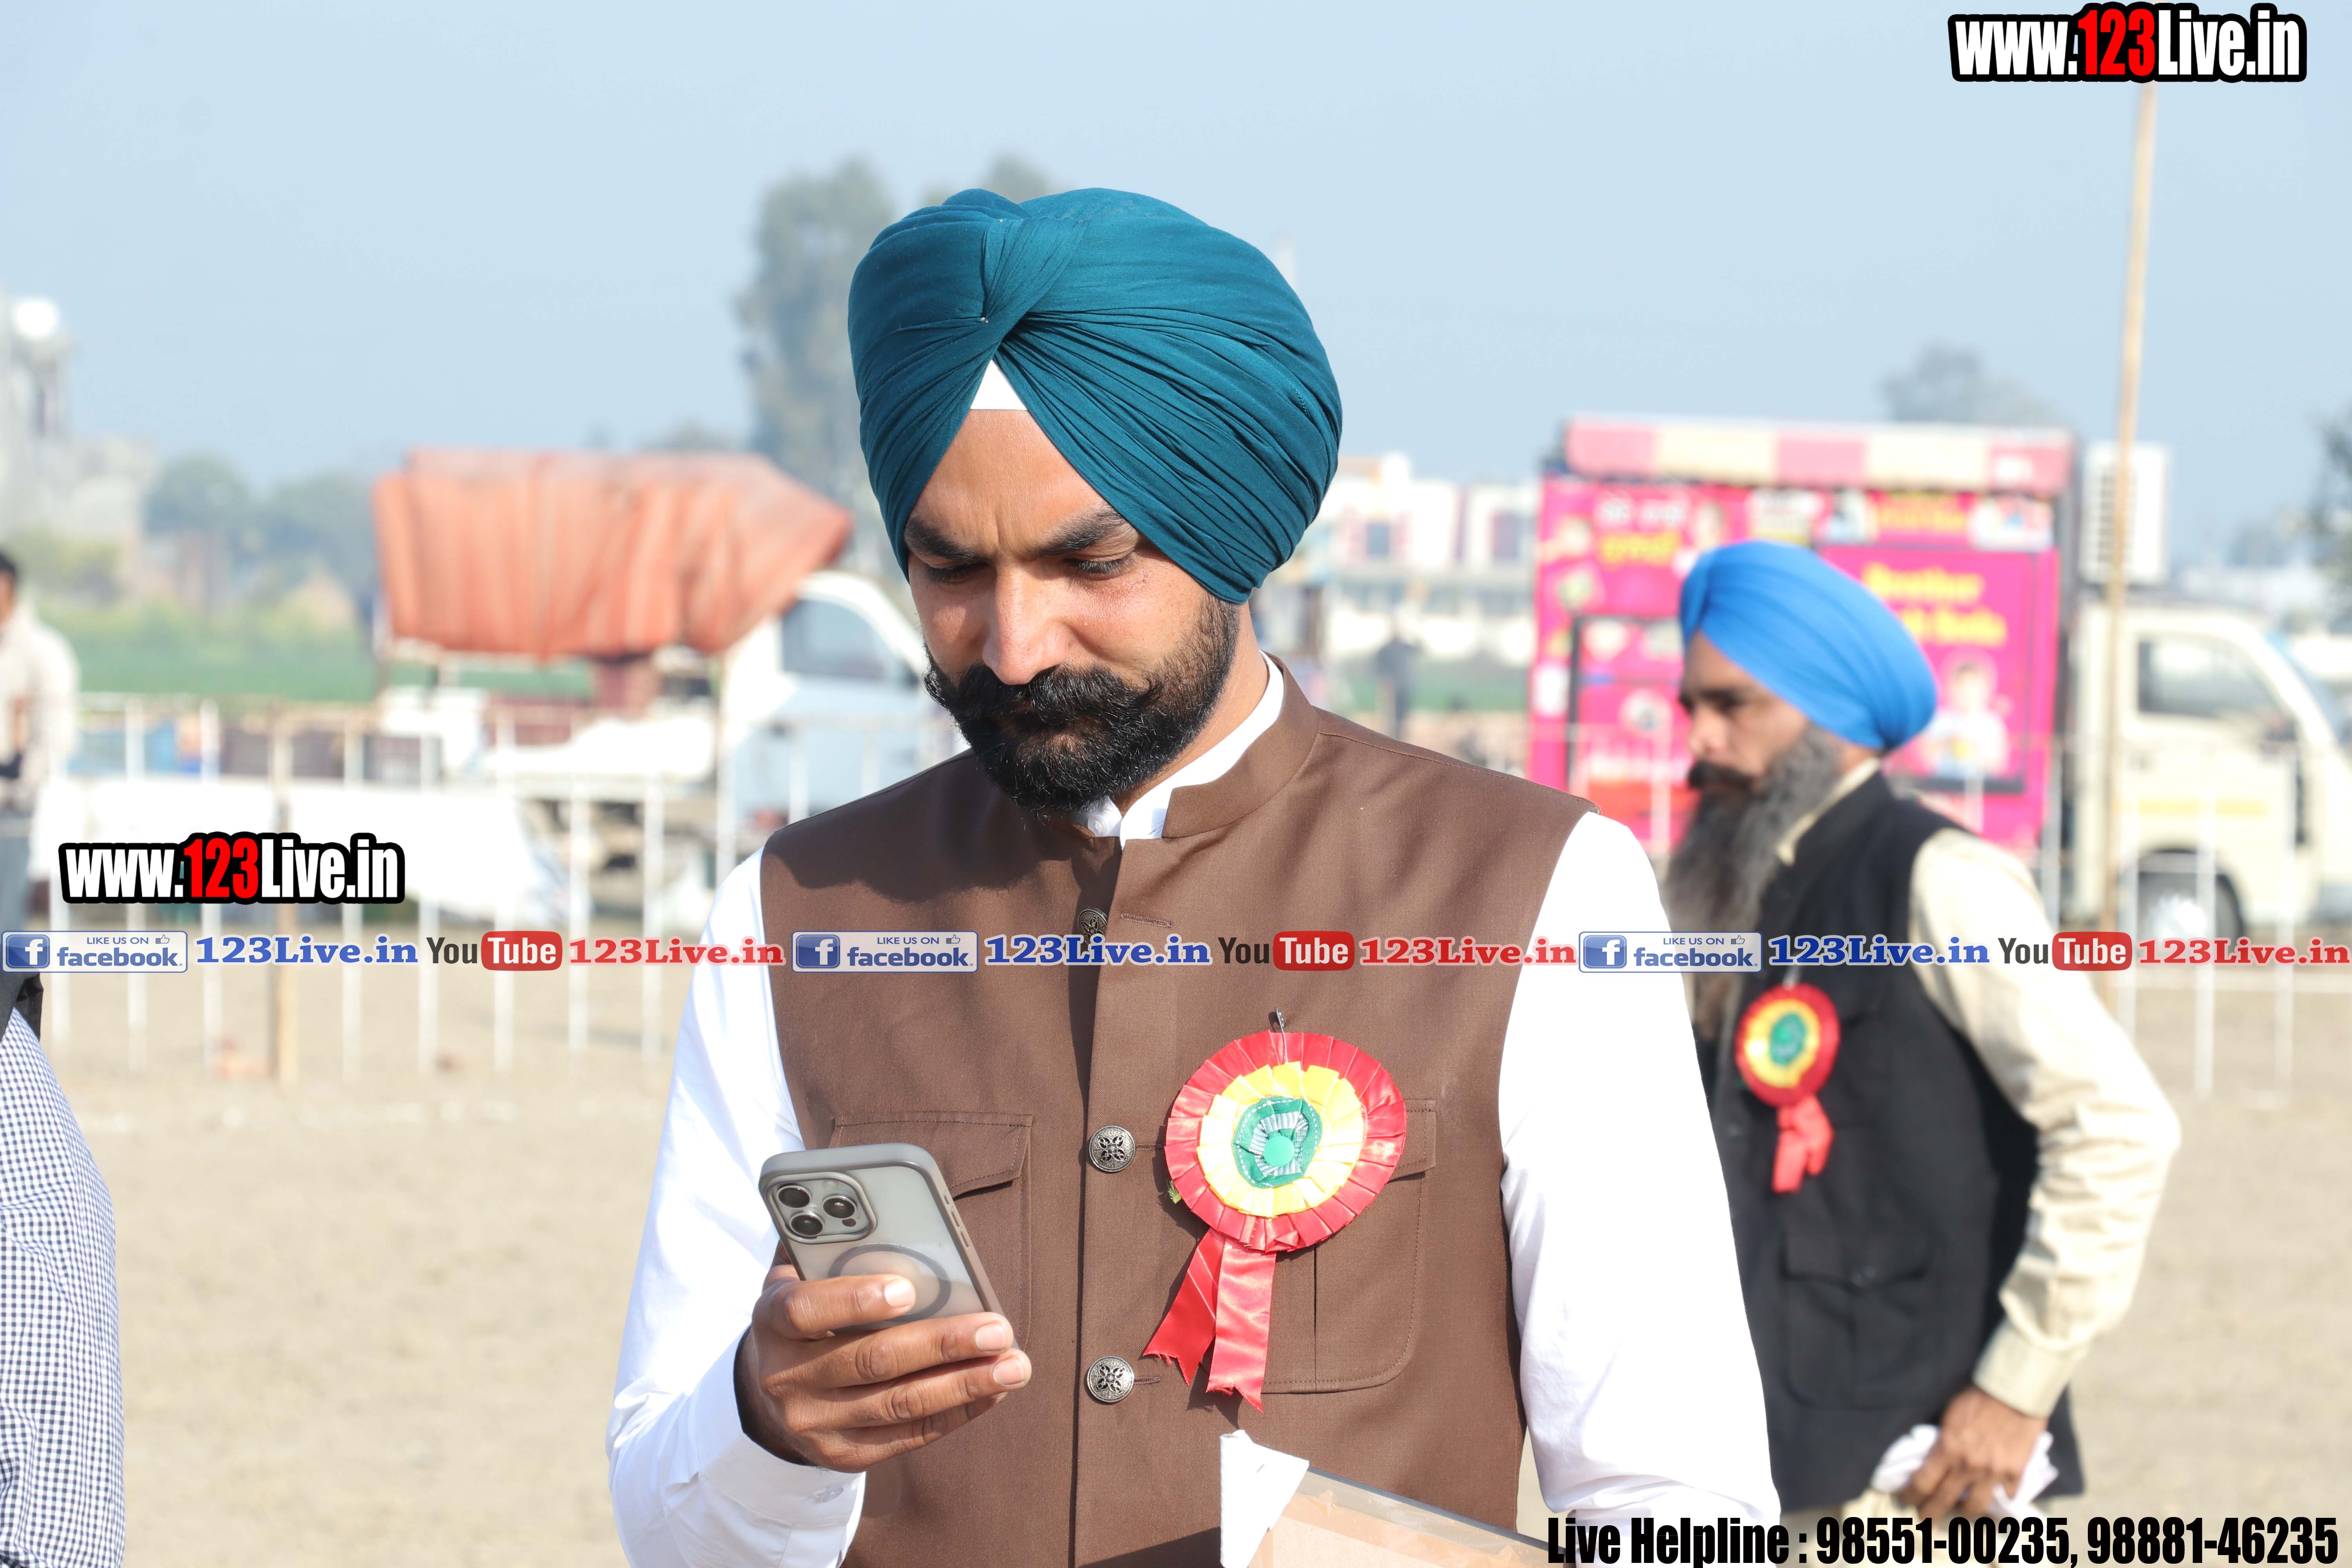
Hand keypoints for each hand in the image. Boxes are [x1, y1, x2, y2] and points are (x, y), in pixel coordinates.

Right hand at [734, 1245, 1029, 1471]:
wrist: (771, 1390)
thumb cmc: (808, 1313)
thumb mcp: (802, 1276)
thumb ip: (831, 1247)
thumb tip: (889, 1214)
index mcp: (772, 1320)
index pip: (804, 1310)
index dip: (854, 1300)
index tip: (907, 1289)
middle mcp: (785, 1377)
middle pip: (870, 1361)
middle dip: (942, 1344)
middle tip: (998, 1328)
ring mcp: (813, 1423)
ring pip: (898, 1404)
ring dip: (964, 1384)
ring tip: (1014, 1365)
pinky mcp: (843, 1454)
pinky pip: (908, 1436)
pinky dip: (957, 1412)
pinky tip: (993, 1391)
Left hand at [1903, 1384, 2047, 1519]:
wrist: (2014, 1392)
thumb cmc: (1977, 1397)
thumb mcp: (1949, 1415)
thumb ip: (1943, 1441)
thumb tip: (1935, 1457)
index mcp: (1947, 1449)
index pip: (1922, 1482)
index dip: (1911, 1495)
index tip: (1906, 1499)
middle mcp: (1968, 1467)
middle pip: (1944, 1500)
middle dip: (1930, 1513)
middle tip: (1924, 1520)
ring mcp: (1993, 1473)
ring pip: (1975, 1506)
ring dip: (1964, 1512)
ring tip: (1959, 1512)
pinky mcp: (2015, 1473)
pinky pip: (2006, 1495)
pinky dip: (2000, 1497)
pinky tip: (1995, 1496)